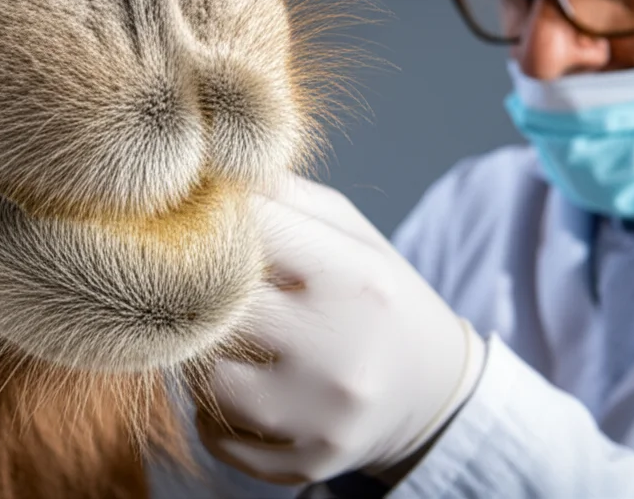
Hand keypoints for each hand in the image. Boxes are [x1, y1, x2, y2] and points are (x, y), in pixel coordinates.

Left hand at [194, 175, 486, 484]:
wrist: (432, 392)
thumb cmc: (378, 297)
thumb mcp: (353, 235)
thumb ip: (288, 198)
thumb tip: (212, 172)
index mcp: (353, 279)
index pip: (252, 234)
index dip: (216, 222)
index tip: (205, 223)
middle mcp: (339, 352)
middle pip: (217, 308)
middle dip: (202, 291)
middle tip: (206, 284)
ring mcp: (321, 417)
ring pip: (205, 378)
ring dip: (204, 355)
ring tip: (233, 341)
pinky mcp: (304, 462)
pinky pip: (215, 434)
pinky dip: (215, 411)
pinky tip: (248, 387)